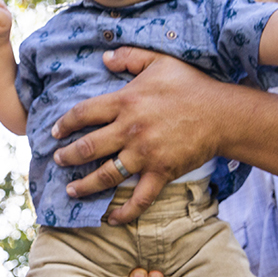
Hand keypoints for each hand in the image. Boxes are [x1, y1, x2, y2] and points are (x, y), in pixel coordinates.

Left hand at [51, 47, 227, 222]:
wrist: (223, 114)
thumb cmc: (191, 85)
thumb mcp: (159, 61)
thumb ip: (129, 57)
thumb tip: (104, 57)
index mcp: (125, 102)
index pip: (83, 114)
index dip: (64, 124)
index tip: (55, 132)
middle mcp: (129, 129)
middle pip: (87, 147)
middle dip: (67, 156)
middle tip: (58, 160)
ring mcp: (144, 154)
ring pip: (105, 175)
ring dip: (84, 185)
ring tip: (71, 190)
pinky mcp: (161, 172)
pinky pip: (140, 198)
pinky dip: (124, 212)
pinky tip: (111, 219)